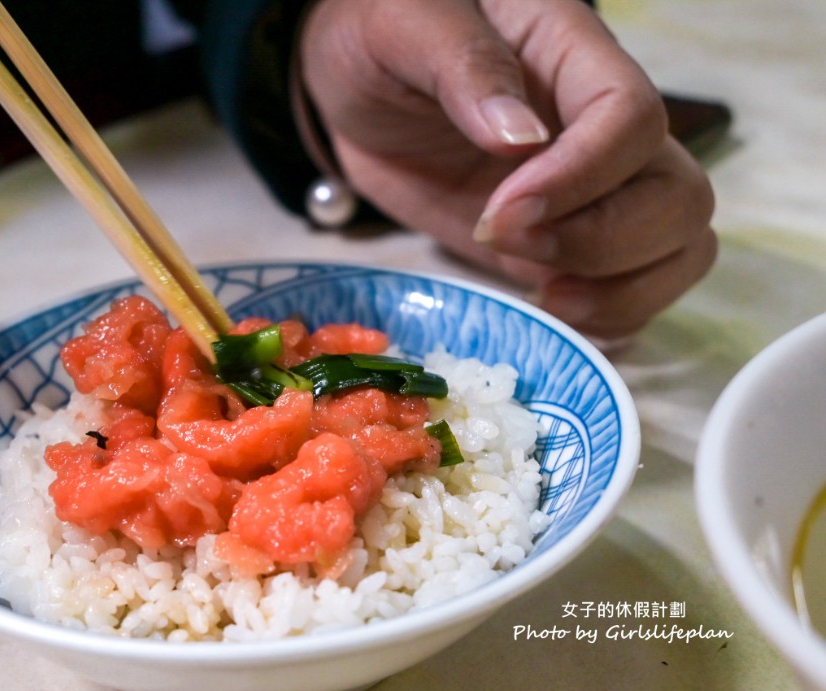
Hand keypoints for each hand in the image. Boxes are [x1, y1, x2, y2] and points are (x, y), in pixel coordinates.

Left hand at [299, 0, 716, 338]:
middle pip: (676, 196)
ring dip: (621, 291)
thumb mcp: (405, 26)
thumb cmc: (380, 35)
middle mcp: (601, 126)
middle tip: (506, 244)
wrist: (357, 85)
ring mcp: (592, 190)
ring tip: (540, 294)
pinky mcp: (562, 241)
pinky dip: (609, 317)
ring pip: (677, 246)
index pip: (631, 119)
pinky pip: (632, 288)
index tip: (502, 212)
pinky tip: (546, 311)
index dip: (581, 177)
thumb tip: (519, 137)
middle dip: (603, 243)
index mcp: (573, 54)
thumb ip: (463, 67)